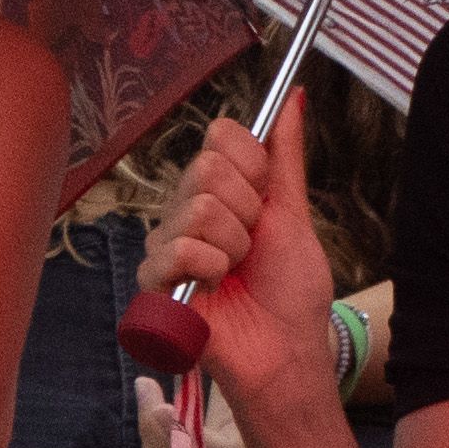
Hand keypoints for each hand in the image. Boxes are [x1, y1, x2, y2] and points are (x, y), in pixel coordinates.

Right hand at [145, 100, 343, 427]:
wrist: (287, 351)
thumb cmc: (293, 292)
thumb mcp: (294, 216)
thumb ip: (285, 157)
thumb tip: (295, 96)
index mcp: (222, 190)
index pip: (220, 136)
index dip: (251, 165)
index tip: (266, 201)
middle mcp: (188, 209)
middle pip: (206, 168)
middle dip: (246, 211)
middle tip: (252, 246)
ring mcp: (167, 244)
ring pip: (196, 208)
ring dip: (232, 246)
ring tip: (235, 273)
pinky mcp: (153, 281)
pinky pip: (176, 249)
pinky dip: (209, 269)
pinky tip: (214, 289)